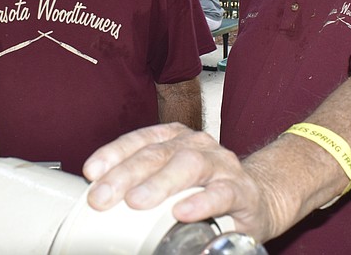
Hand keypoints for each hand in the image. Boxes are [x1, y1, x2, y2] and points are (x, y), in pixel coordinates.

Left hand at [83, 123, 272, 241]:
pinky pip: (222, 193)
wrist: (259, 197)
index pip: (140, 140)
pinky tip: (182, 212)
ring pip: (188, 165)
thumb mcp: (171, 179)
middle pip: (158, 153)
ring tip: (136, 201)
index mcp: (175, 138)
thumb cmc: (206, 188)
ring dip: (159, 184)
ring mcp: (221, 165)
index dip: (113, 153)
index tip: (92, 172)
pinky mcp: (242, 190)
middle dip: (126, 174)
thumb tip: (101, 195)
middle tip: (101, 197)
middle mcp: (197, 145)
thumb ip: (142, 181)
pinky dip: (201, 202)